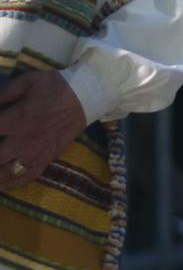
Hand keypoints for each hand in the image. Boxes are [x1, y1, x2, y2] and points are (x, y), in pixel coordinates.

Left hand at [0, 71, 90, 190]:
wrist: (86, 97)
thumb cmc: (54, 87)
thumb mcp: (25, 82)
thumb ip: (2, 95)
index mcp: (17, 119)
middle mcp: (24, 140)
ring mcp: (36, 152)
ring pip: (7, 172)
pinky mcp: (47, 158)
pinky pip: (27, 176)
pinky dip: (11, 184)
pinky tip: (1, 186)